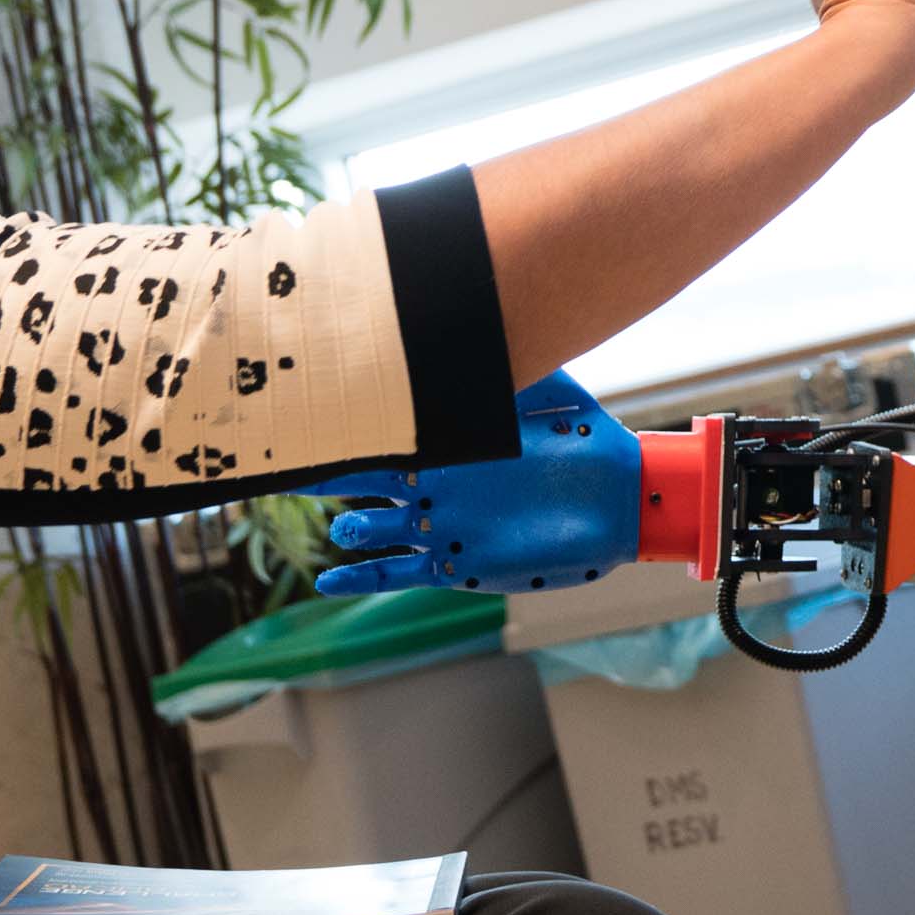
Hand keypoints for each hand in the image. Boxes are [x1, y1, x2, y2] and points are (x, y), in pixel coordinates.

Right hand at [312, 375, 644, 594]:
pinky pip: (398, 573)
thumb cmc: (590, 440)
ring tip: (345, 530)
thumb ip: (520, 365)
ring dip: (354, 530)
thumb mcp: (555, 394)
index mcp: (452, 443)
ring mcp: (440, 525)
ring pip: (377, 530)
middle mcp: (436, 483)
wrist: (623, 500)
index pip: (390, 433)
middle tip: (291, 472)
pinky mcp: (455, 564)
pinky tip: (329, 582)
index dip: (353, 428)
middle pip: (367, 480)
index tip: (312, 416)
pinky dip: (362, 578)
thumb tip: (491, 332)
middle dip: (331, 475)